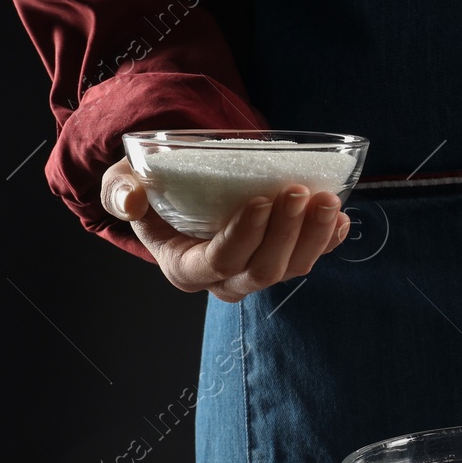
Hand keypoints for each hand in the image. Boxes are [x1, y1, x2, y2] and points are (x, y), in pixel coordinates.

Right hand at [100, 158, 351, 302]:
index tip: (264, 200)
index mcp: (185, 268)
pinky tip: (340, 219)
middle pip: (263, 270)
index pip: (220, 261)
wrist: (174, 191)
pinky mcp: (280, 259)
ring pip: (291, 268)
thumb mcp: (123, 182)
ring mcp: (255, 272)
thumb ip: (121, 191)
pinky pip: (309, 258)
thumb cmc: (149, 188)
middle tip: (301, 192)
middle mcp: (224, 280)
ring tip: (327, 200)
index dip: (245, 235)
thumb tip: (133, 201)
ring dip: (313, 236)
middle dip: (286, 233)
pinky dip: (327, 241)